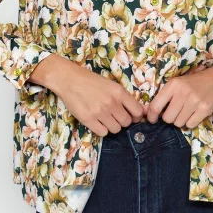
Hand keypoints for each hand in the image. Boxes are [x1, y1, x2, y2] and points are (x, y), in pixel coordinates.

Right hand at [30, 54, 145, 136]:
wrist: (69, 79)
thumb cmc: (91, 81)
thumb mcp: (111, 85)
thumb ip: (126, 98)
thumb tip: (143, 112)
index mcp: (119, 92)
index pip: (137, 111)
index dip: (135, 116)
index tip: (130, 115)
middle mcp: (111, 103)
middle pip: (126, 122)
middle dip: (122, 120)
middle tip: (113, 115)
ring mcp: (100, 112)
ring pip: (116, 129)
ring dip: (112, 125)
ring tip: (104, 117)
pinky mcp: (88, 120)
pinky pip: (103, 133)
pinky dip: (101, 129)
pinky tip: (96, 121)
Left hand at [144, 66, 212, 128]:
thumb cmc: (191, 83)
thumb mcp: (175, 84)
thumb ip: (161, 97)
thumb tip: (144, 112)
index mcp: (173, 85)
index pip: (156, 106)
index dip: (151, 116)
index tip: (152, 119)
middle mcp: (183, 93)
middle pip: (167, 118)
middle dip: (169, 118)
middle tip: (175, 112)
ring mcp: (194, 101)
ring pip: (178, 123)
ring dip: (180, 121)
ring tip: (185, 112)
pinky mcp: (204, 109)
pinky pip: (190, 125)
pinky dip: (190, 122)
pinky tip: (193, 114)